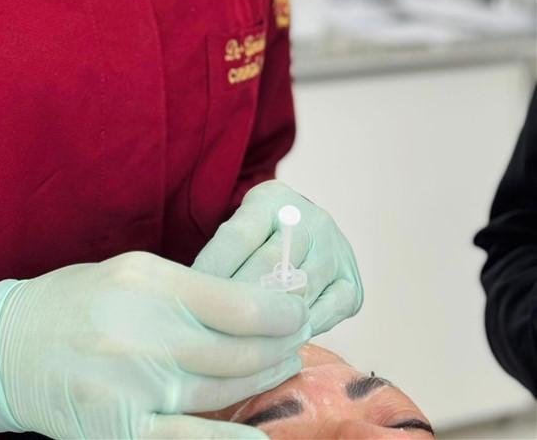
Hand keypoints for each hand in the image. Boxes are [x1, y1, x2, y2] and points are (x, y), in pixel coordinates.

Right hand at [0, 250, 309, 438]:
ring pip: (219, 389)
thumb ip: (188, 288)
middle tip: (298, 339)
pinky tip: (258, 438)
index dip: (279, 310)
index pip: (236, 303)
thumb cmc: (75, 304)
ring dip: (260, 380)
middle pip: (236, 349)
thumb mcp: (129, 274)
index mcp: (146, 283)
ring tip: (282, 366)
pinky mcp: (119, 429)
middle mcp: (142, 332)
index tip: (297, 309)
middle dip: (278, 346)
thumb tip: (253, 302)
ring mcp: (132, 385)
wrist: (7, 348)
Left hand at [192, 180, 362, 335]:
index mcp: (273, 199)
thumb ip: (222, 249)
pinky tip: (275, 342)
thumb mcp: (239, 224)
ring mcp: (336, 252)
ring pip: (297, 293)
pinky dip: (299, 329)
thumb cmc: (258, 234)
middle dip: (237, 299)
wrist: (302, 228)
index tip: (190, 295)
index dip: (212, 270)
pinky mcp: (352, 285)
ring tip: (237, 342)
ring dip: (266, 321)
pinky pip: (325, 314)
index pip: (237, 237)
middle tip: (211, 325)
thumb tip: (190, 287)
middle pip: (269, 266)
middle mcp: (312, 220)